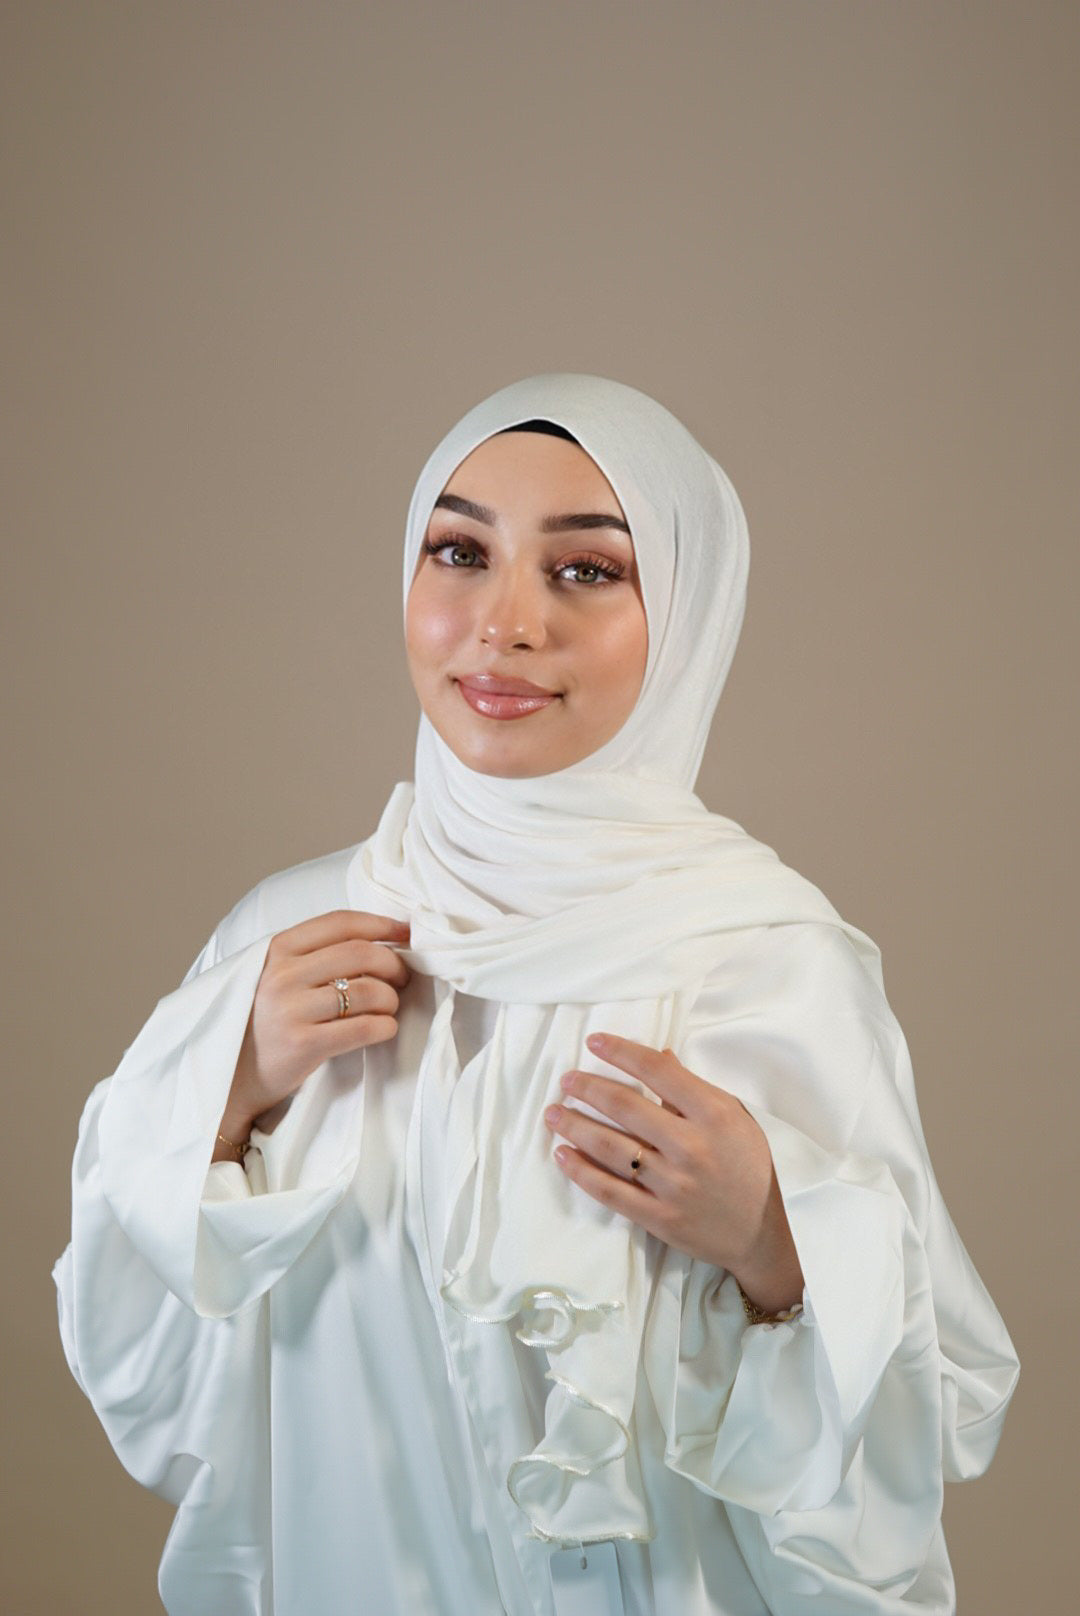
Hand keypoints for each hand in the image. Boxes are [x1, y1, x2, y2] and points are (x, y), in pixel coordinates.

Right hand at [218, 910, 411, 1142]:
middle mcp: (282, 975)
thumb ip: (313, 956)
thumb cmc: (263, 1022)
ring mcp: (291, 1010)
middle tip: (403, 978)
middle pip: (361, 953)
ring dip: (391, 999)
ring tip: (388, 1008)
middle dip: (394, 963)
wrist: (230, 1076)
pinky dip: (385, 1027)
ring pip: (368, 991)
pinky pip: (364, 1028)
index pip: (340, 922)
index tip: (405, 932)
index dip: (381, 924)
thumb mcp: (274, 975)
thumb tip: (379, 941)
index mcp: (277, 950)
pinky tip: (383, 1029)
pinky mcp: (304, 1044)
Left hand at [543, 1031, 803, 1314]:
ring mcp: (673, 1185)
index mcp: (714, 1115)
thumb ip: (694, 1089)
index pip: (657, 1072)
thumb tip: (660, 1055)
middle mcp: (691, 1147)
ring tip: (552, 1113)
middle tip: (566, 1080)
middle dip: (588, 1088)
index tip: (594, 1041)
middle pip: (626, 1107)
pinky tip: (562, 1155)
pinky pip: (610, 1191)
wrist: (761, 1233)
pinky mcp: (659, 1218)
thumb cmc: (748, 1167)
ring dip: (575, 1126)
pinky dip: (581, 1172)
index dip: (621, 1052)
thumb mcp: (735, 1118)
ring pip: (611, 1148)